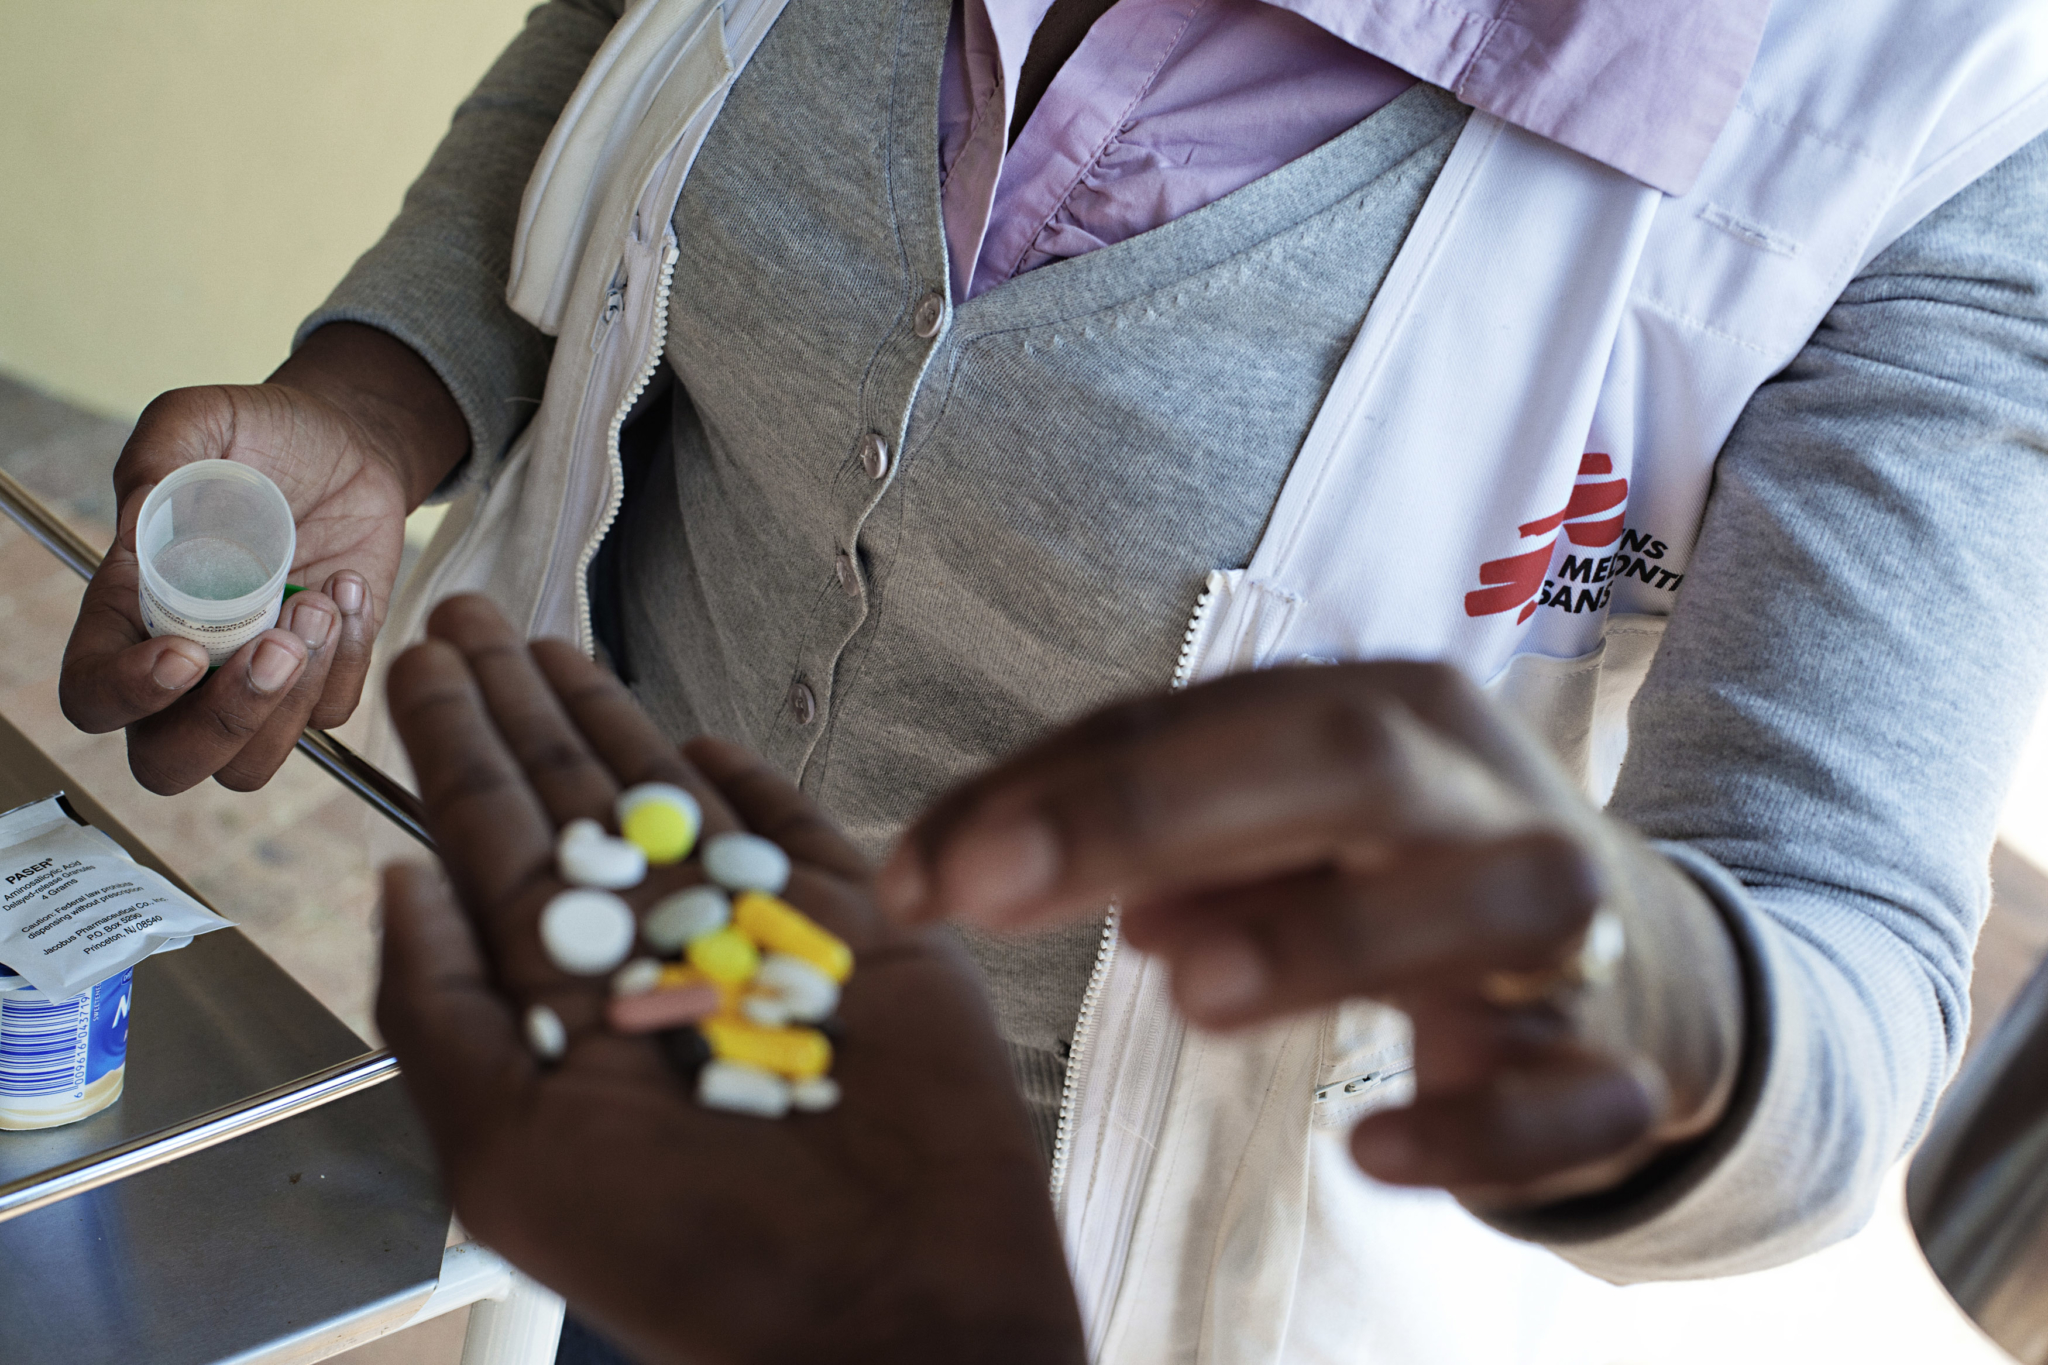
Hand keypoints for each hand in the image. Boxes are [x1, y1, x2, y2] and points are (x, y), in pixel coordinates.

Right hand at [59, 324, 465, 792]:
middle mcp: (185, 668)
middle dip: (226, 721)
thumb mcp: (201, 422)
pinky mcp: (321, 680)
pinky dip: (350, 659)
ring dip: (295, 697)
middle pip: (170, 762)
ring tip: (322, 600)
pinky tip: (350, 588)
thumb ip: (158, 463)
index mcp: (128, 615)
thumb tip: (138, 527)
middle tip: (279, 645)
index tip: (183, 653)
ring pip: (252, 763)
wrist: (349, 445)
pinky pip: (331, 715)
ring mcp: (254, 682)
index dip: (129, 695)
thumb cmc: (261, 437)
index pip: (93, 696)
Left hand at [377, 596, 1083, 1364]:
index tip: (422, 671)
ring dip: (610, 720)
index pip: (491, 854)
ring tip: (551, 640)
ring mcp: (755, 943)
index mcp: (565, 1014)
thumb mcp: (512, 1156)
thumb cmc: (699, 1259)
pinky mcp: (858, 931)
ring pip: (670, 802)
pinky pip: (795, 831)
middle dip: (512, 708)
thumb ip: (444, 1014)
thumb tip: (396, 881)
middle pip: (566, 807)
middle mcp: (649, 967)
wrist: (896, 1300)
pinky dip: (753, 780)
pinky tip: (701, 739)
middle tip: (465, 616)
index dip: (453, 754)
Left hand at [878, 663, 1745, 1211]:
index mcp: (1386, 711)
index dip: (1055, 788)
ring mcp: (1566, 922)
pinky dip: (1480, 1128)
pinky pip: (1572, 1095)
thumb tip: (985, 860)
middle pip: (1340, 757)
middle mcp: (1478, 791)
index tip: (921, 874)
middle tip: (990, 893)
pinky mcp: (1615, 1061)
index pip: (1206, 719)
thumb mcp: (1278, 828)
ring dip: (1334, 935)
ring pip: (1489, 896)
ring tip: (1186, 992)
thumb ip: (1140, 831)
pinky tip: (1376, 1155)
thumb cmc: (1406, 873)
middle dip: (1156, 811)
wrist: (1646, 967)